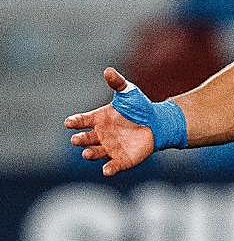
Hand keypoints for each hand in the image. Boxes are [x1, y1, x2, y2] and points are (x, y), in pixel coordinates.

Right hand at [64, 67, 186, 175]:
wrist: (157, 122)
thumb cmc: (139, 107)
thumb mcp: (129, 92)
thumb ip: (117, 83)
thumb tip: (107, 70)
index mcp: (99, 119)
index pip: (81, 121)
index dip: (74, 122)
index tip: (69, 122)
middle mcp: (100, 135)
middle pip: (84, 139)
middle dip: (79, 140)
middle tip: (77, 139)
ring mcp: (109, 148)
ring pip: (95, 153)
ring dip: (90, 154)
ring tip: (87, 153)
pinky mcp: (121, 159)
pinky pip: (113, 166)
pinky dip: (109, 169)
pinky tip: (107, 170)